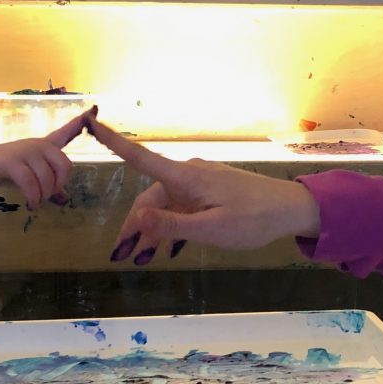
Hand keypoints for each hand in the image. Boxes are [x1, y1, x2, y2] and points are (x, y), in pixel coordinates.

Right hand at [0, 110, 91, 207]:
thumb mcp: (33, 177)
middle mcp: (37, 144)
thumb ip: (49, 184)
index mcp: (44, 146)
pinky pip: (30, 181)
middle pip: (64, 165)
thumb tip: (65, 199)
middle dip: (58, 184)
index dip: (79, 124)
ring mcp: (24, 150)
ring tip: (35, 200)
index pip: (65, 133)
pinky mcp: (10, 160)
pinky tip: (30, 201)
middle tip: (47, 195)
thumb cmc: (8, 172)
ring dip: (43, 194)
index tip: (94, 109)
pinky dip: (33, 195)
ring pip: (47, 177)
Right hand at [87, 117, 321, 263]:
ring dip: (152, 233)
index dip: (113, 142)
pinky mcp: (210, 193)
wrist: (292, 208)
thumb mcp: (211, 229)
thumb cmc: (254, 219)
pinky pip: (181, 210)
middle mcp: (187, 175)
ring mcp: (199, 184)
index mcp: (185, 178)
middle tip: (121, 258)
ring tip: (142, 260)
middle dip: (133, 227)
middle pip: (149, 198)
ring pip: (164, 207)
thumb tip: (134, 218)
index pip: (140, 157)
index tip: (90, 122)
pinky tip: (168, 251)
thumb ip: (172, 225)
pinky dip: (171, 229)